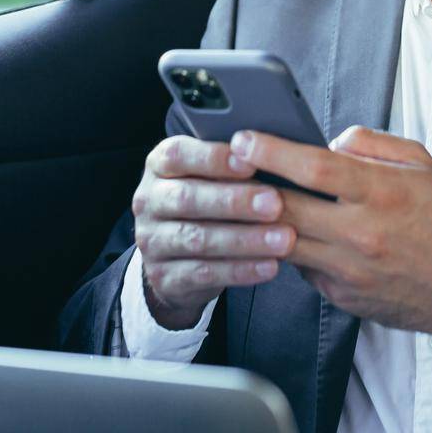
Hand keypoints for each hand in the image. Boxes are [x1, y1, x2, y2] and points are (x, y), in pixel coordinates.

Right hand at [130, 135, 294, 328]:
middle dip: (235, 201)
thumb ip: (231, 165)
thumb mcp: (207, 176)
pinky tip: (270, 266)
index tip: (252, 162)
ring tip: (283, 239)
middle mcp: (148, 201)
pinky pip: (204, 274)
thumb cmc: (204, 201)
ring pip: (197, 239)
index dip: (214, 158)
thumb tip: (274, 156)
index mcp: (158, 166)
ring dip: (245, 240)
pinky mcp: (163, 277)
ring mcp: (151, 241)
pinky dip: (240, 270)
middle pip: (187, 199)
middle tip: (275, 204)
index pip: (178, 155)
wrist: (174, 257)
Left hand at [231, 126, 431, 378]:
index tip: (243, 138)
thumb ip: (371, 144)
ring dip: (260, 221)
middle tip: (226, 168)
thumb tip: (328, 142)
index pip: (312, 168)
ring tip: (244, 198)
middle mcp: (361, 233)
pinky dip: (291, 248)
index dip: (271, 151)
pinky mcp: (341, 296)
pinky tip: (288, 231)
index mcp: (381, 192)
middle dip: (247, 186)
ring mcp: (348, 270)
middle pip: (285, 208)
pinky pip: (301, 268)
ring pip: (283, 242)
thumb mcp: (421, 164)